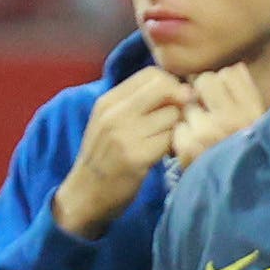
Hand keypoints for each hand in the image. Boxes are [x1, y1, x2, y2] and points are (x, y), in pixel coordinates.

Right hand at [50, 66, 212, 235]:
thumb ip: (137, 103)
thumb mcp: (110, 123)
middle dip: (179, 102)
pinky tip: (165, 154)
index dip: (171, 84)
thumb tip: (183, 88)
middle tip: (178, 119)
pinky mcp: (137, 157)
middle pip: (165, 89)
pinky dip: (173, 145)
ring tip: (167, 139)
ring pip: (172, 115)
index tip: (173, 101)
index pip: (151, 74)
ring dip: (177, 127)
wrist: (86, 195)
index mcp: (108, 101)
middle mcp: (115, 114)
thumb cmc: (105, 157)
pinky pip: (171, 139)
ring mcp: (125, 135)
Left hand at [171, 60, 269, 159]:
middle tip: (207, 111)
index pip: (229, 73)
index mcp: (252, 111)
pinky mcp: (186, 147)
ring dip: (191, 116)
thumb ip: (247, 95)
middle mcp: (230, 118)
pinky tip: (193, 150)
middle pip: (205, 81)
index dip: (222, 84)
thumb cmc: (252, 157)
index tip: (222, 98)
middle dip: (202, 93)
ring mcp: (206, 132)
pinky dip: (182, 137)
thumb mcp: (260, 124)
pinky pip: (178, 127)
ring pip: (188, 104)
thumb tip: (234, 68)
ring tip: (202, 135)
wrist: (240, 200)